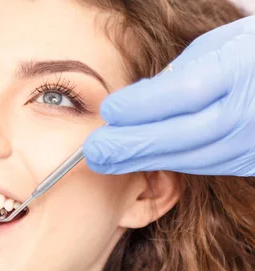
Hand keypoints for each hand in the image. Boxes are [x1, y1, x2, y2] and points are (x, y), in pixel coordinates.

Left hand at [84, 16, 254, 175]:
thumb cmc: (251, 52)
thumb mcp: (217, 46)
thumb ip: (178, 75)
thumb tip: (134, 102)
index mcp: (241, 69)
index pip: (185, 93)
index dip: (142, 106)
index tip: (108, 111)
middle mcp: (249, 111)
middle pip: (182, 135)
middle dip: (131, 145)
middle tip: (93, 152)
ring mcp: (252, 141)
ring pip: (190, 158)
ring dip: (143, 160)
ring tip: (107, 161)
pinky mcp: (251, 159)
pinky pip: (204, 164)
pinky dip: (169, 162)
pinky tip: (140, 161)